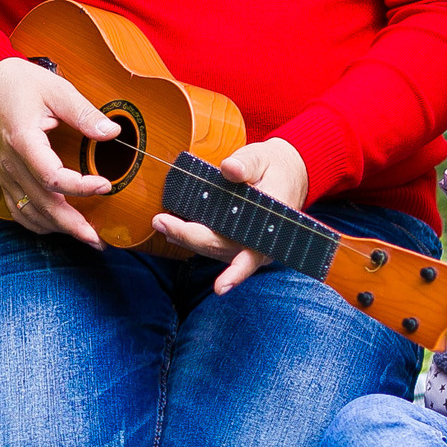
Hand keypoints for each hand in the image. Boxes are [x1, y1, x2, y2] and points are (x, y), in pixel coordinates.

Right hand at [0, 57, 119, 247]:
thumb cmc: (21, 83)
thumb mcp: (56, 89)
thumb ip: (84, 113)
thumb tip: (112, 132)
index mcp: (23, 140)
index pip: (52, 177)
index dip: (80, 187)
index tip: (106, 185)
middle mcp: (10, 163)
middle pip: (41, 204)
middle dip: (71, 225)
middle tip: (97, 239)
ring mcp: (4, 173)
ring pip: (29, 213)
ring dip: (57, 228)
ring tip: (84, 236)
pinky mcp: (3, 177)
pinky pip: (16, 210)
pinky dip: (37, 223)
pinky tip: (57, 227)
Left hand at [149, 137, 307, 294]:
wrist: (285, 174)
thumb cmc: (272, 168)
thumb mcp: (260, 158)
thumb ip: (245, 164)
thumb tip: (229, 168)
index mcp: (272, 225)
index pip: (253, 254)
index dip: (236, 274)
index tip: (220, 288)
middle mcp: (261, 243)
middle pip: (219, 248)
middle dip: (188, 237)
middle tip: (161, 221)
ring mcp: (248, 246)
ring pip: (212, 250)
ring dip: (187, 239)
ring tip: (164, 224)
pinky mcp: (237, 244)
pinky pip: (213, 246)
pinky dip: (194, 238)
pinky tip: (176, 231)